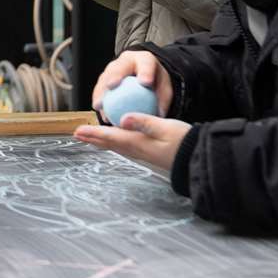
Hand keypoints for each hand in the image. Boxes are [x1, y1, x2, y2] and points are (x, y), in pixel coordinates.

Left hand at [74, 113, 190, 169]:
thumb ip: (144, 122)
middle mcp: (138, 150)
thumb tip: (124, 119)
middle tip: (78, 134)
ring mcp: (144, 153)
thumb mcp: (165, 127)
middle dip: (94, 138)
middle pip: (110, 143)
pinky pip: (127, 147)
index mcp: (138, 142)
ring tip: (92, 137)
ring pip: (118, 146)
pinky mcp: (150, 153)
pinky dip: (117, 143)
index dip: (94, 133)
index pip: (111, 136)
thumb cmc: (184, 141)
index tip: (78, 131)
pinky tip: (118, 141)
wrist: (199, 158)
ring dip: (103, 141)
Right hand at [91, 50, 173, 118]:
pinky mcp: (104, 77)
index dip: (145, 71)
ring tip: (98, 105)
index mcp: (144, 59)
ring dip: (100, 91)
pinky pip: (99, 88)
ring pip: (104, 77)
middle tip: (111, 86)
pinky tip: (99, 111)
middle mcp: (126, 60)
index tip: (145, 83)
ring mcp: (113, 68)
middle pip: (119, 67)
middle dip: (114, 75)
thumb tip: (159, 115)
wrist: (144, 75)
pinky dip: (98, 99)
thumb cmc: (156, 82)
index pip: (145, 64)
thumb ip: (162, 100)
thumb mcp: (164, 88)